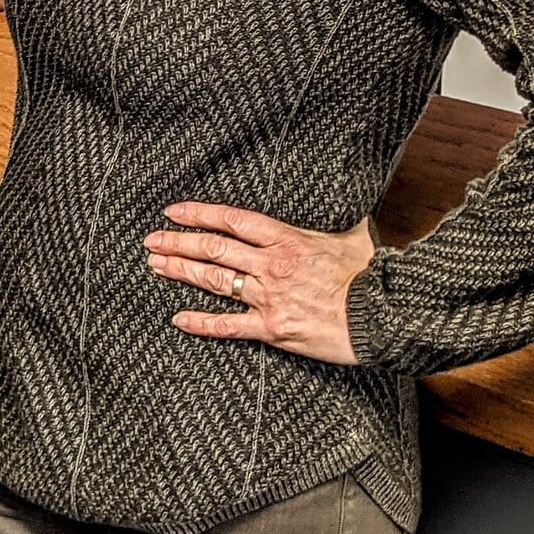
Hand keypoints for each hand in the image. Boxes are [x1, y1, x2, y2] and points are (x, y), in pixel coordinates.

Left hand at [145, 202, 376, 365]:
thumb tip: (352, 204)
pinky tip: (179, 319)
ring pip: (214, 281)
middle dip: (178, 242)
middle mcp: (271, 265)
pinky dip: (201, 323)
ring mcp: (269, 297)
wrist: (382, 315)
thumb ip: (343, 220)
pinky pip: (229, 326)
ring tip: (155, 266)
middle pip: (213, 249)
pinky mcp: (272, 329)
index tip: (174, 211)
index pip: (232, 220)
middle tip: (152, 239)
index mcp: (287, 239)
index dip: (199, 214)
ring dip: (181, 272)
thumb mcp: (357, 237)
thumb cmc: (372, 276)